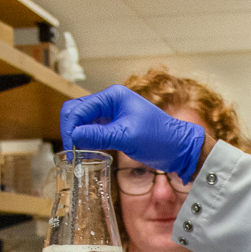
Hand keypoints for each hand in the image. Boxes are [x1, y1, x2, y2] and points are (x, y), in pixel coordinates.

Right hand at [60, 85, 204, 182]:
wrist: (181, 149)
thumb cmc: (160, 138)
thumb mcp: (127, 137)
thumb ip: (98, 135)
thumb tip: (73, 136)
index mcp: (112, 97)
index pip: (78, 108)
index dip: (70, 128)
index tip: (69, 149)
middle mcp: (111, 102)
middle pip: (78, 112)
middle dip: (70, 130)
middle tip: (71, 153)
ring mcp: (113, 114)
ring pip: (84, 122)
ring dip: (78, 136)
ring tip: (77, 155)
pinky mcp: (117, 127)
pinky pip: (94, 130)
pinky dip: (87, 140)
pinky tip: (87, 152)